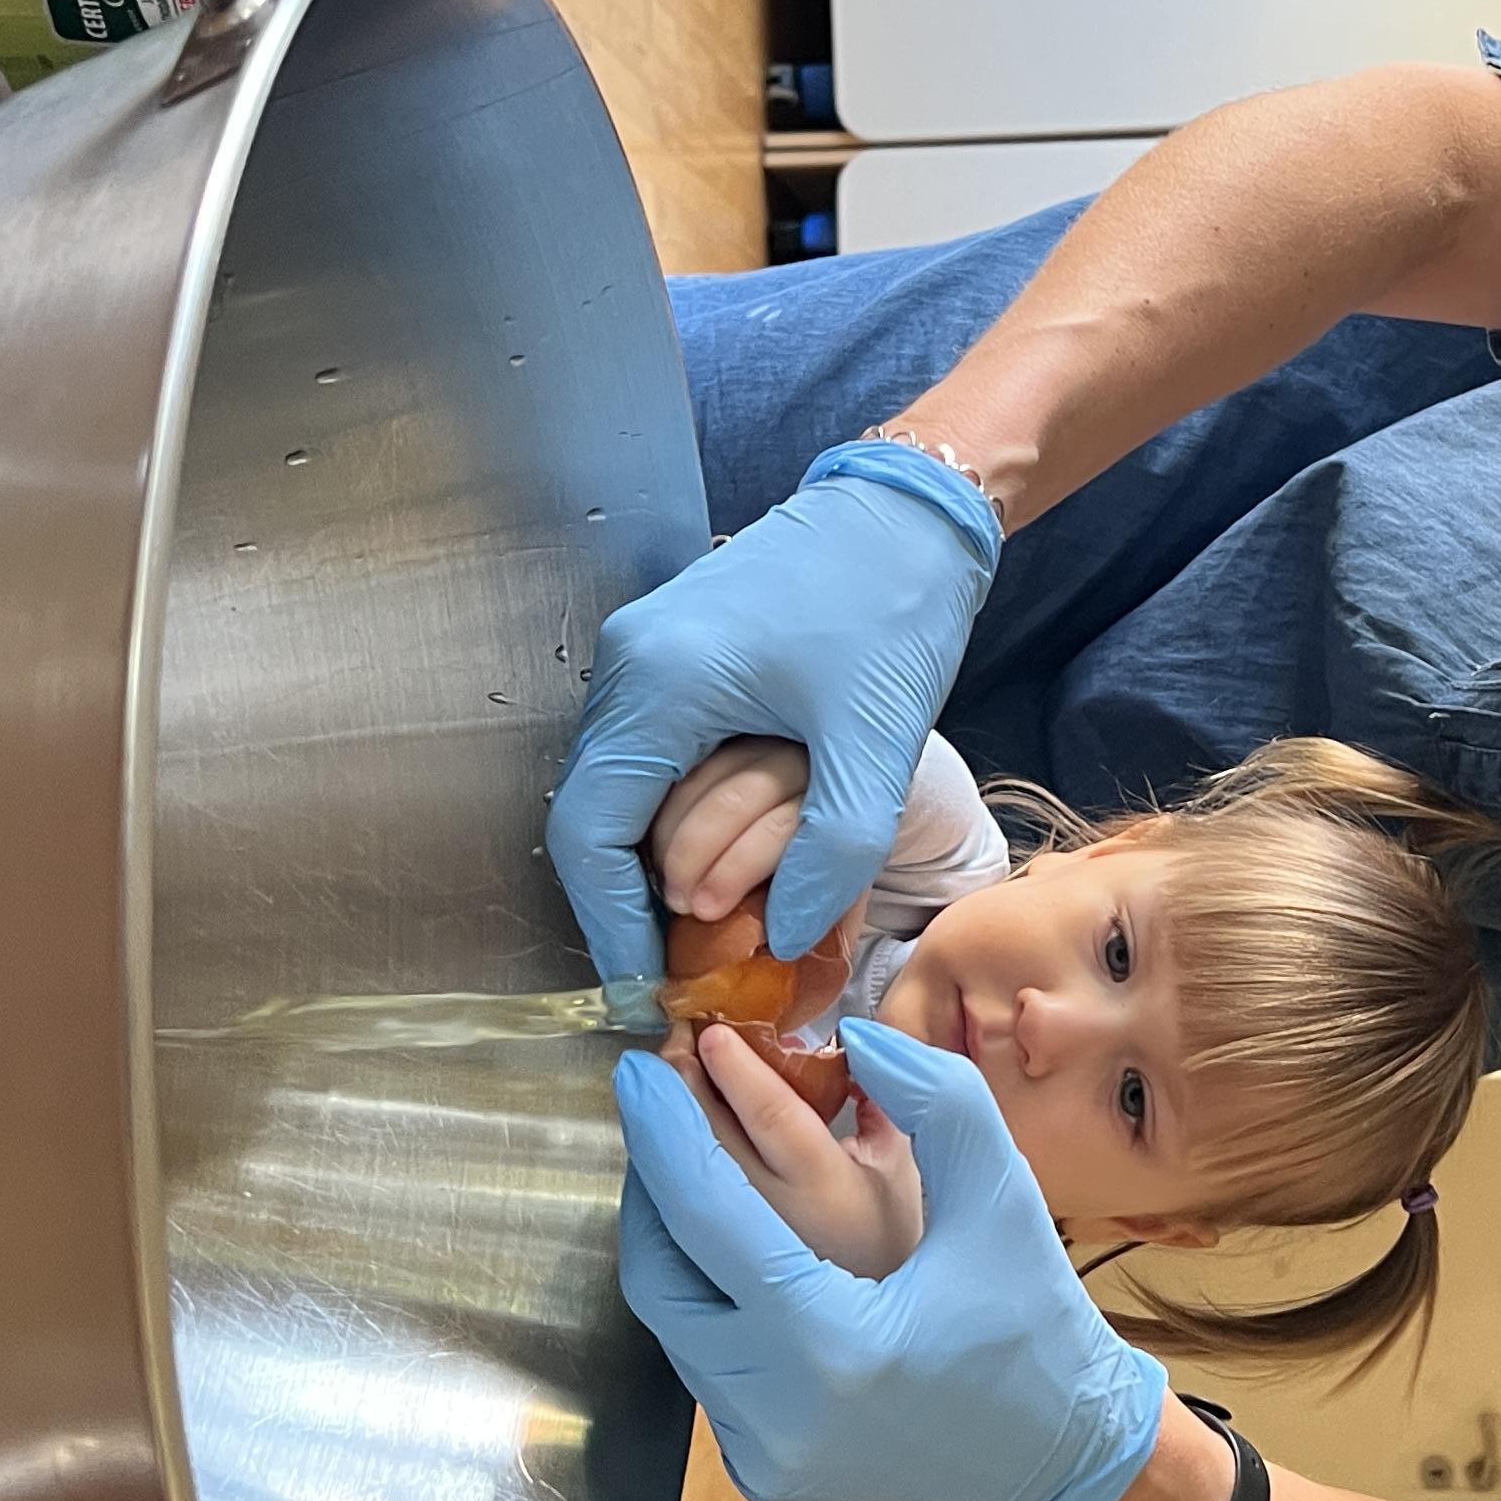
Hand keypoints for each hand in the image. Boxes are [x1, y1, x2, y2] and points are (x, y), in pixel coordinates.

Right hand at [548, 444, 996, 983]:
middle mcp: (630, 663)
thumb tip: (782, 939)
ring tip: (697, 936)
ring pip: (616, 786)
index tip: (647, 989)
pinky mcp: (674, 650)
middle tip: (673, 976)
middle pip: (590, 813)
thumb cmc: (895, 608)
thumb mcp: (876, 742)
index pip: (589, 833)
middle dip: (624, 904)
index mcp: (659, 682)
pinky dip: (668, 818)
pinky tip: (717, 864)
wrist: (911, 511)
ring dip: (645, 863)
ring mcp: (644, 650)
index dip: (608, 924)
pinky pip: (646, 754)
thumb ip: (833, 850)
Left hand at [610, 1019, 1165, 1500]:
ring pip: (675, 1328)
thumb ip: (935, 1097)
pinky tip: (735, 1258)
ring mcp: (765, 1453)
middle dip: (653, 1189)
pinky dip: (709, 1306)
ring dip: (678, 1245)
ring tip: (695, 1175)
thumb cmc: (1035, 1317)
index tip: (634, 1073)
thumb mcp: (999, 1193)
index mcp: (831, 1341)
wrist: (1061, 1452)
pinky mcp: (765, 1473)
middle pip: (662, 1277)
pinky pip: (706, 1370)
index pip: (709, 1220)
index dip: (665, 1135)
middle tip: (661, 1119)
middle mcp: (778, 1411)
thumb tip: (856, 1034)